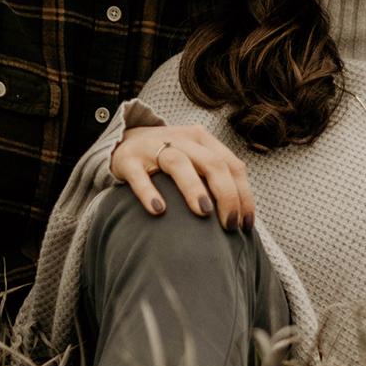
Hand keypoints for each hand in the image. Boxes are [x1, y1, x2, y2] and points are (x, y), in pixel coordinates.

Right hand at [110, 124, 254, 229]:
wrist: (121, 142)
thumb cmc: (167, 161)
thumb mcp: (193, 161)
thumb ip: (214, 179)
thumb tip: (240, 218)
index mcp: (202, 140)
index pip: (232, 165)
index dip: (244, 195)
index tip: (245, 225)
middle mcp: (181, 140)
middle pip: (212, 163)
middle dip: (226, 195)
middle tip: (229, 225)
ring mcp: (153, 147)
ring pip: (179, 163)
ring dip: (194, 188)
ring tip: (203, 212)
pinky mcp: (127, 159)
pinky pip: (139, 176)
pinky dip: (149, 191)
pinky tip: (158, 210)